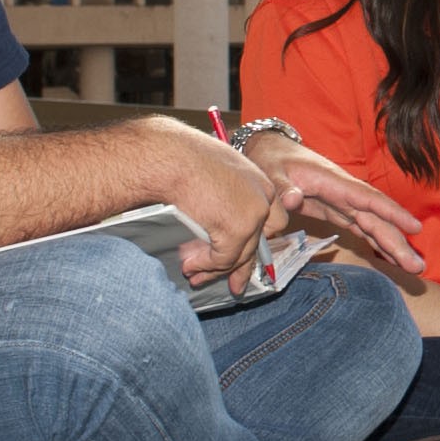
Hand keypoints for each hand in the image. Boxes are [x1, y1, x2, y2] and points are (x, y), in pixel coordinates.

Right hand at [151, 115, 287, 281]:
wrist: (168, 155)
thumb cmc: (179, 157)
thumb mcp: (212, 172)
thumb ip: (222, 195)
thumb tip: (212, 219)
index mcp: (258, 180)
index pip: (272, 219)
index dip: (257, 240)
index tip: (247, 258)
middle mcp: (263, 197)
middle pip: (258, 242)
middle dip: (242, 266)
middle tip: (234, 284)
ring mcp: (253, 213)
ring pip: (239, 255)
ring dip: (215, 270)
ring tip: (194, 275)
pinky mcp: (237, 228)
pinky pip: (223, 259)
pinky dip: (206, 266)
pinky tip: (190, 265)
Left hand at [240, 131, 429, 272]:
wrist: (270, 152)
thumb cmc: (273, 161)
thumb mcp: (272, 172)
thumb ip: (283, 187)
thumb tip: (293, 199)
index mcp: (335, 183)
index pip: (369, 199)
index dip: (392, 214)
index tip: (414, 228)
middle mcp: (346, 194)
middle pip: (377, 219)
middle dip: (398, 241)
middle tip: (417, 266)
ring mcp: (345, 204)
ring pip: (374, 226)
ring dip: (394, 246)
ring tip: (413, 268)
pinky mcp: (339, 212)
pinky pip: (363, 229)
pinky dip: (378, 243)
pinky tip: (392, 257)